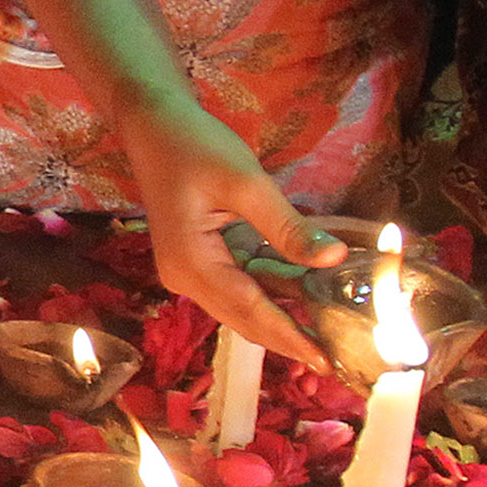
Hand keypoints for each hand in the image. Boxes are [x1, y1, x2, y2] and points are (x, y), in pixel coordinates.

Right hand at [112, 94, 341, 366]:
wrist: (152, 125)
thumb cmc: (195, 147)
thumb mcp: (246, 183)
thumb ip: (288, 226)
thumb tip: (333, 259)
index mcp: (192, 264)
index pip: (249, 310)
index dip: (289, 336)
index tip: (326, 362)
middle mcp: (184, 278)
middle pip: (241, 320)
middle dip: (285, 341)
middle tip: (334, 361)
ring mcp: (186, 272)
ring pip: (238, 310)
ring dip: (277, 324)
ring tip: (321, 341)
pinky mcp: (195, 262)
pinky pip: (235, 291)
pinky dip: (266, 301)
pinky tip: (297, 306)